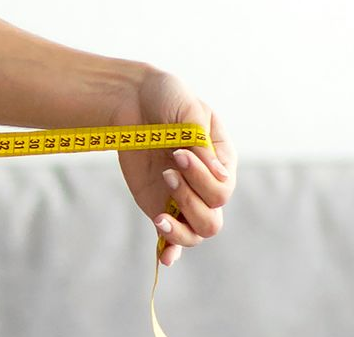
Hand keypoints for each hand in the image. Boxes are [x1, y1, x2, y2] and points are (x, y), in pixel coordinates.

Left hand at [110, 67, 236, 267]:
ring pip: (197, 232)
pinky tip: (164, 257)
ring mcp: (182, 197)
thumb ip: (202, 142)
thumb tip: (221, 178)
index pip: (222, 188)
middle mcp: (206, 184)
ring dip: (180, 228)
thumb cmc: (166, 97)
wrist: (131, 96)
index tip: (177, 152)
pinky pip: (170, 236)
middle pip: (213, 217)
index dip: (202, 178)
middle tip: (168, 168)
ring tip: (160, 214)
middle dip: (190, 198)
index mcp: (222, 161)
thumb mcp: (188, 111)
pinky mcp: (158, 203)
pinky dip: (170, 249)